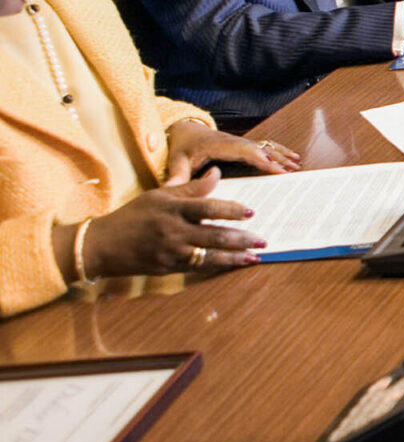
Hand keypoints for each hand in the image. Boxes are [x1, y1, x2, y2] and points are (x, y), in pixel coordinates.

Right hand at [78, 169, 262, 278]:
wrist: (102, 245)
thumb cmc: (133, 215)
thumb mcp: (159, 195)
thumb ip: (191, 187)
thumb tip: (217, 173)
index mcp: (172, 209)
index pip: (207, 208)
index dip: (231, 210)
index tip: (251, 212)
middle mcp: (173, 231)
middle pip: (213, 235)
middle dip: (241, 239)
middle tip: (262, 239)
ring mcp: (171, 252)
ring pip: (209, 256)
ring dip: (235, 257)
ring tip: (255, 256)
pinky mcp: (169, 267)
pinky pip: (199, 267)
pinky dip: (218, 266)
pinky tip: (234, 264)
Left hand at [163, 120, 298, 183]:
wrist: (184, 130)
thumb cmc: (182, 146)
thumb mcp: (176, 160)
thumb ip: (175, 175)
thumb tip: (169, 190)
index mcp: (220, 145)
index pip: (244, 150)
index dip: (260, 158)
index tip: (274, 167)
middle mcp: (234, 141)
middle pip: (259, 148)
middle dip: (276, 159)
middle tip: (291, 171)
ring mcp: (240, 142)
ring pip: (264, 146)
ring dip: (281, 155)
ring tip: (296, 165)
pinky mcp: (244, 145)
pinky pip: (264, 146)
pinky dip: (279, 151)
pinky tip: (291, 158)